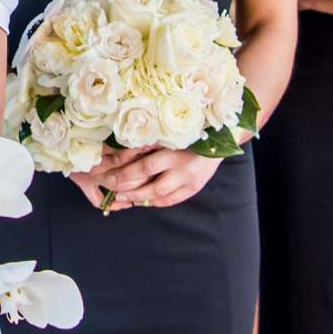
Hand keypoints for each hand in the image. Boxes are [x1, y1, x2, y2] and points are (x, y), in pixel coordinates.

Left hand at [82, 146, 222, 210]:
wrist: (220, 139)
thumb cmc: (188, 131)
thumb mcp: (169, 133)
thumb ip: (150, 141)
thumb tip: (122, 151)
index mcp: (175, 151)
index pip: (145, 167)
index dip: (127, 175)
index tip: (112, 178)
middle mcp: (183, 168)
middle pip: (152, 186)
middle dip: (131, 191)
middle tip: (115, 193)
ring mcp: (190, 181)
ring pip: (162, 196)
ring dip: (141, 199)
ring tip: (126, 199)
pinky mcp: (194, 188)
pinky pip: (172, 200)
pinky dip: (156, 202)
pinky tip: (144, 200)